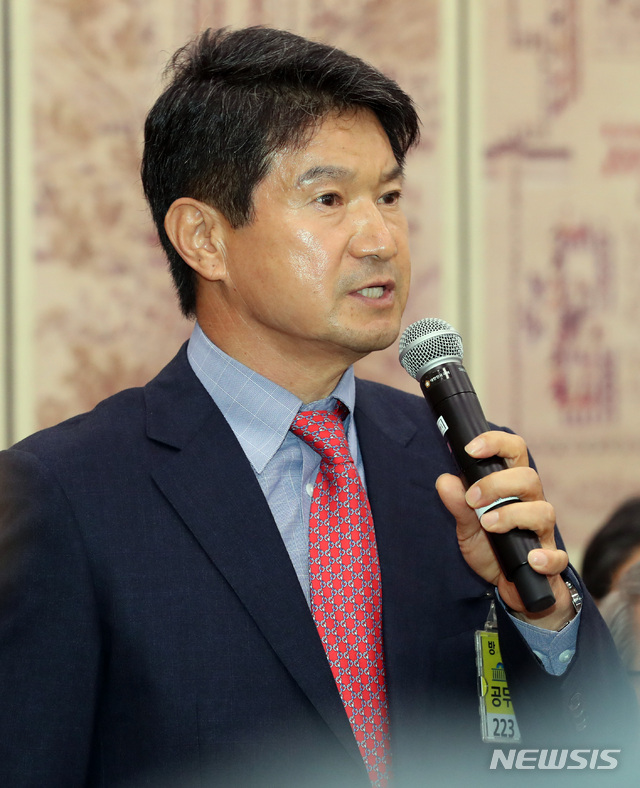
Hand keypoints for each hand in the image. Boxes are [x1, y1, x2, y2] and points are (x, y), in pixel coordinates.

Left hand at [435, 430, 573, 629]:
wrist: (509, 588)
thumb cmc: (492, 548)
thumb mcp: (467, 526)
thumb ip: (458, 504)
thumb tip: (444, 480)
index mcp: (512, 488)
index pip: (515, 452)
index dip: (496, 443)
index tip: (471, 449)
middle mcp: (531, 504)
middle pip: (529, 478)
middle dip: (497, 484)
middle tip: (472, 499)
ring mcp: (542, 532)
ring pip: (544, 512)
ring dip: (513, 515)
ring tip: (488, 524)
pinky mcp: (550, 562)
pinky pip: (558, 557)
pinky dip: (546, 557)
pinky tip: (531, 559)